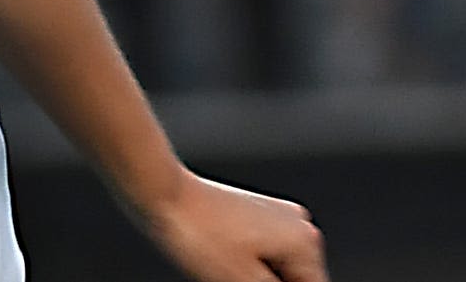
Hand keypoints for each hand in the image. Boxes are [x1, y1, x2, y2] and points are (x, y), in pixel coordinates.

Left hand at [142, 172, 324, 281]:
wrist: (160, 192)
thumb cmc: (198, 233)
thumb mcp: (244, 281)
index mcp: (305, 242)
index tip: (244, 279)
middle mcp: (296, 222)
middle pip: (291, 277)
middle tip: (229, 276)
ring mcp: (273, 213)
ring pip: (272, 265)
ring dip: (252, 276)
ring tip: (220, 267)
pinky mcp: (249, 211)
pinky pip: (256, 250)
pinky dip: (242, 264)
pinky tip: (216, 261)